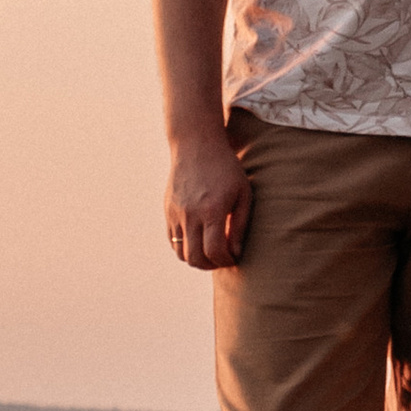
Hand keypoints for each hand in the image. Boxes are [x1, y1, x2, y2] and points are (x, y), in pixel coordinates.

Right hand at [166, 129, 251, 267]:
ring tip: (209, 253)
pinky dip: (185, 248)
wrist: (196, 146)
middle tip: (221, 260)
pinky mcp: (168, 211)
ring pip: (181, 253)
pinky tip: (197, 241)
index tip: (232, 258)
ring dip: (196, 259)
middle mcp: (191, 214)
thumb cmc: (226, 168)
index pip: (214, 251)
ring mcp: (176, 213)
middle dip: (210, 265)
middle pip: (195, 258)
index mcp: (212, 210)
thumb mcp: (242, 193)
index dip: (224, 261)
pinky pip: (173, 241)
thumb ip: (240, 226)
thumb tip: (235, 252)